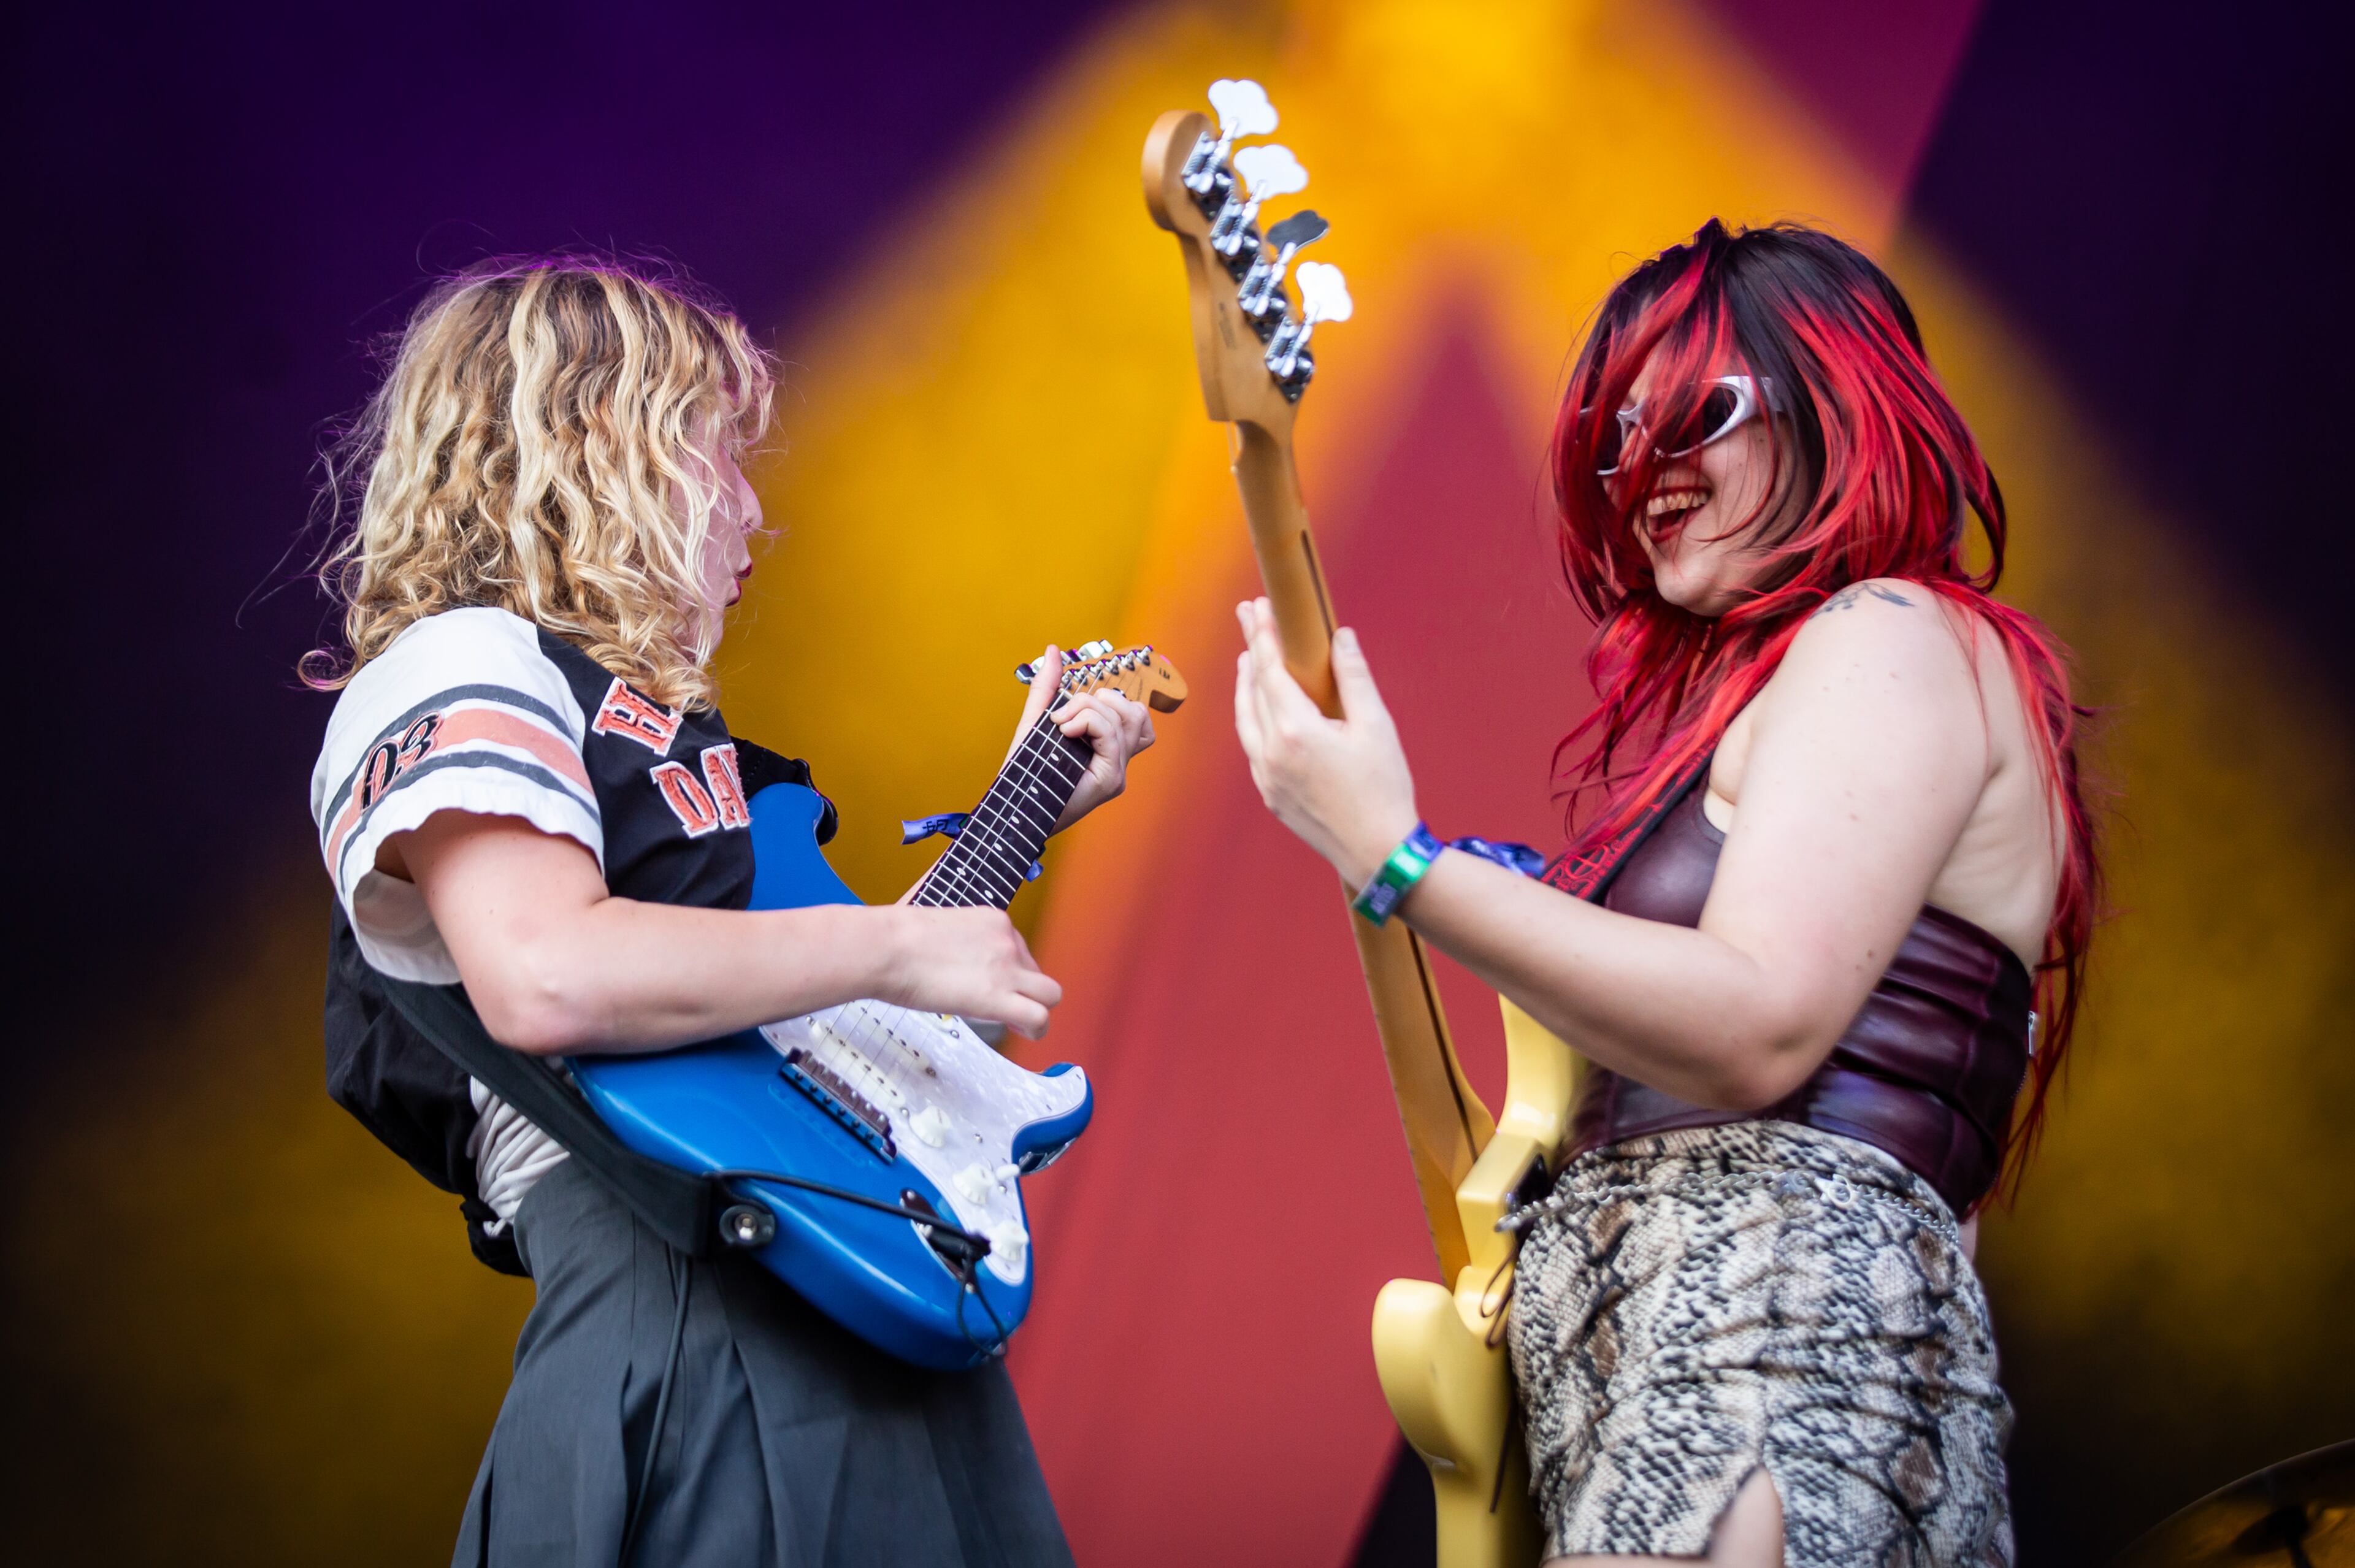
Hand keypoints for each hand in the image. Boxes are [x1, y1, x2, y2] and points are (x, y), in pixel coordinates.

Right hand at [876, 906, 1063, 1039]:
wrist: (888, 948)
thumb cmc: (897, 941)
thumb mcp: (942, 931)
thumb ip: (961, 946)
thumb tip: (958, 966)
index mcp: (993, 921)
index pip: (1018, 950)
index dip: (1007, 973)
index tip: (991, 983)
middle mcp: (1007, 940)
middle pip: (1036, 971)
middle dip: (1024, 990)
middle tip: (1002, 1003)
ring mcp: (1007, 968)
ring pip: (1049, 994)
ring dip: (1036, 1009)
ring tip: (1015, 1022)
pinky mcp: (999, 995)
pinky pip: (1039, 1016)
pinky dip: (1036, 1029)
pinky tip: (1019, 1031)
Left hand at [1007, 643, 1156, 831]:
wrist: (1010, 806)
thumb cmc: (1023, 771)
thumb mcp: (1035, 720)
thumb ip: (1047, 687)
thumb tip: (1054, 650)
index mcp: (1108, 749)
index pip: (1136, 714)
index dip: (1111, 699)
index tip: (1069, 711)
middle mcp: (1119, 761)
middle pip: (1135, 712)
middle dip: (1096, 699)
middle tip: (1062, 717)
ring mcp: (1118, 772)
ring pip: (1128, 717)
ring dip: (1090, 708)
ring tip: (1061, 725)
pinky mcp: (1111, 780)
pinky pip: (1112, 733)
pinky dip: (1088, 721)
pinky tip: (1065, 731)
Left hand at [1232, 598, 1419, 884]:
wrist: (1378, 853)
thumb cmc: (1384, 789)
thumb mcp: (1376, 726)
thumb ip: (1354, 677)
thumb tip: (1341, 637)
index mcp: (1296, 730)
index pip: (1270, 669)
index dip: (1262, 634)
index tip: (1256, 606)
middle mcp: (1272, 752)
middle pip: (1252, 690)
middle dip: (1250, 651)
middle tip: (1248, 617)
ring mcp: (1267, 778)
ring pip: (1245, 721)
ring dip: (1245, 686)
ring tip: (1248, 659)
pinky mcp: (1271, 797)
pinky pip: (1252, 748)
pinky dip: (1251, 720)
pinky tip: (1260, 711)